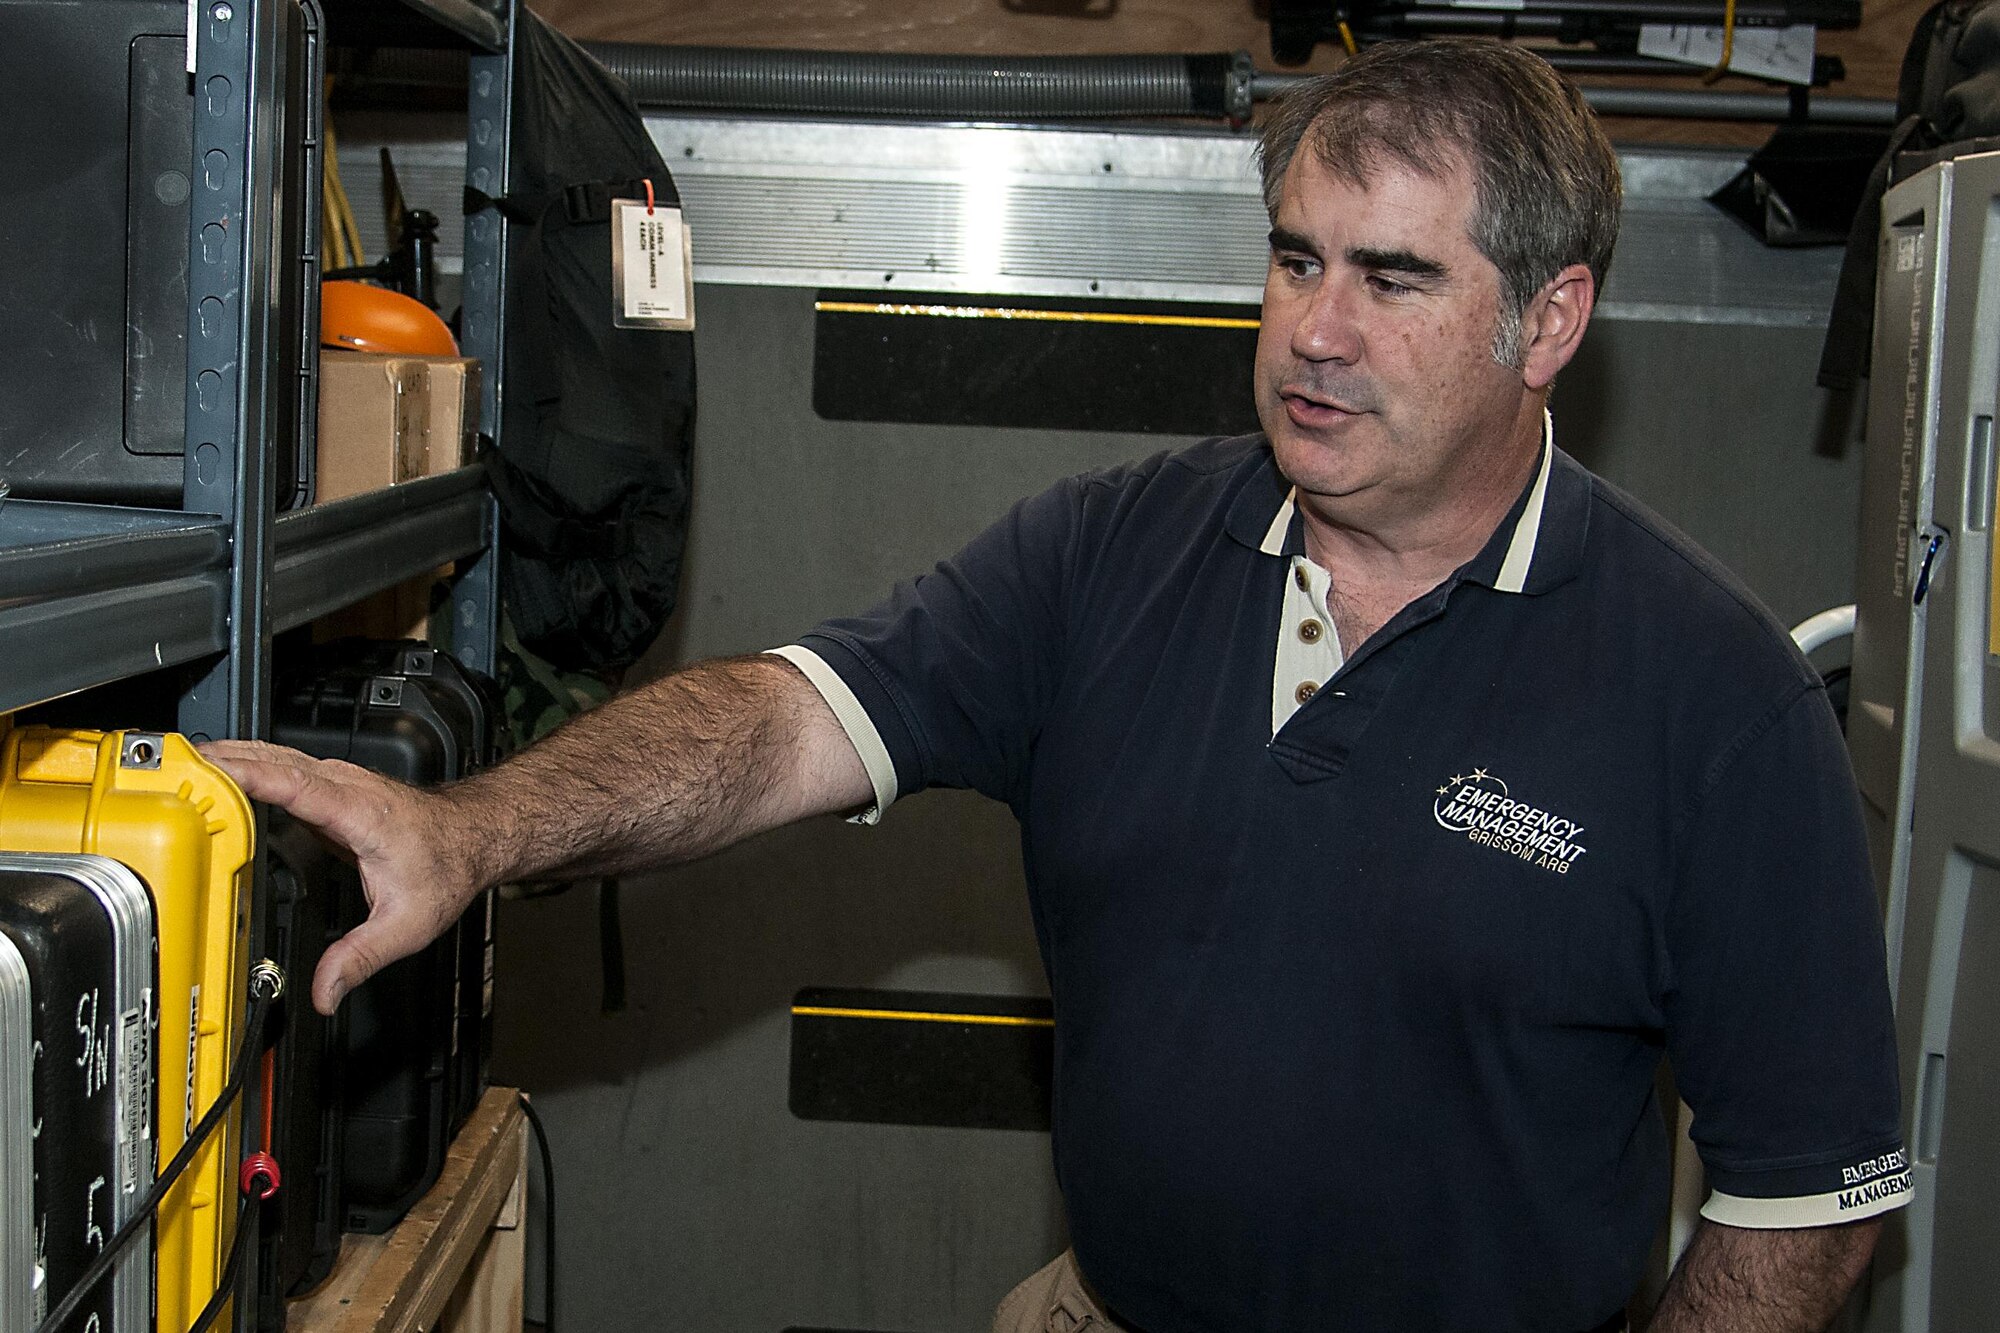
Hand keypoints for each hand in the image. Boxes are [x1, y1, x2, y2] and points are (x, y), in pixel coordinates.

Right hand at [201, 740, 480, 1015]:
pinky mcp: (329, 787)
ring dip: (228, 759)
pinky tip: (215, 780)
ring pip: (273, 757)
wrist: (475, 837)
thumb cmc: (447, 867)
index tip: (204, 769)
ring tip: (175, 770)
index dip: (246, 773)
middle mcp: (344, 786)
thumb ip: (360, 957)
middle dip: (218, 760)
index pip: (293, 782)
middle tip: (165, 770)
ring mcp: (336, 781)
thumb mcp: (406, 924)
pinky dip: (245, 769)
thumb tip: (324, 992)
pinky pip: (279, 769)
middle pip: (271, 759)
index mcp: (357, 811)